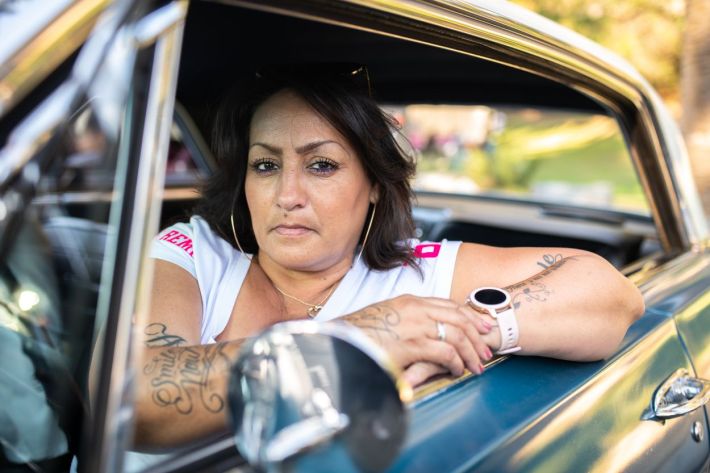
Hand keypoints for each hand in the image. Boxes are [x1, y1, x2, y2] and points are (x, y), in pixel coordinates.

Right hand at [343, 295, 494, 383]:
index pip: (450, 305)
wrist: (340, 340)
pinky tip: (457, 371)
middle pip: (459, 318)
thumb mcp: (386, 316)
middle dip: (478, 335)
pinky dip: (457, 362)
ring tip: (476, 366)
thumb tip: (425, 329)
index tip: (483, 326)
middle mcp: (416, 308)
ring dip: (471, 353)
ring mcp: (416, 325)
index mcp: (410, 300)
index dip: (470, 316)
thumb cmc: (359, 333)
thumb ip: (408, 318)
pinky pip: (446, 352)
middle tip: (486, 350)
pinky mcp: (413, 344)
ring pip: (458, 335)